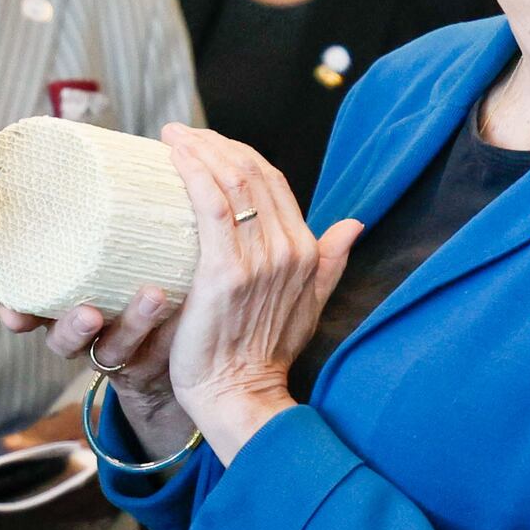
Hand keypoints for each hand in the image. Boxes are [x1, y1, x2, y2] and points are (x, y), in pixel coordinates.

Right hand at [0, 281, 197, 456]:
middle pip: (64, 339)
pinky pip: (154, 355)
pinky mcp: (149, 370)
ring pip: (113, 349)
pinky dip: (166, 335)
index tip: (11, 315)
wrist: (165, 358)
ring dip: (131, 323)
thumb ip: (100, 265)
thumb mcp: (106, 285)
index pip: (33, 313)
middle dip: (71, 327)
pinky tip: (180, 312)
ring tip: (155, 296)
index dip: (21, 316)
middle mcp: (85, 341)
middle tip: (89, 314)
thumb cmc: (124, 301)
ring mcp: (117, 359)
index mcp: (65, 313)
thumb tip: (76, 186)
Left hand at [157, 125, 362, 460]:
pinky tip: (174, 155)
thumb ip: (330, 262)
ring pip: (232, 181)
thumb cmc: (264, 355)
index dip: (240, 153)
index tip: (207, 141)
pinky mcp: (225, 272)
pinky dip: (194, 172)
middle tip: (183, 133)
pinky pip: (212, 206)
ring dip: (201, 149)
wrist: (240, 395)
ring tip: (173, 136)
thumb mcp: (309, 306)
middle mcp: (287, 249)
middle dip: (216, 143)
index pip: (274, 181)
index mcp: (305, 251)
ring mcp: (258, 260)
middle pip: (252, 173)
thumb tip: (355, 224)